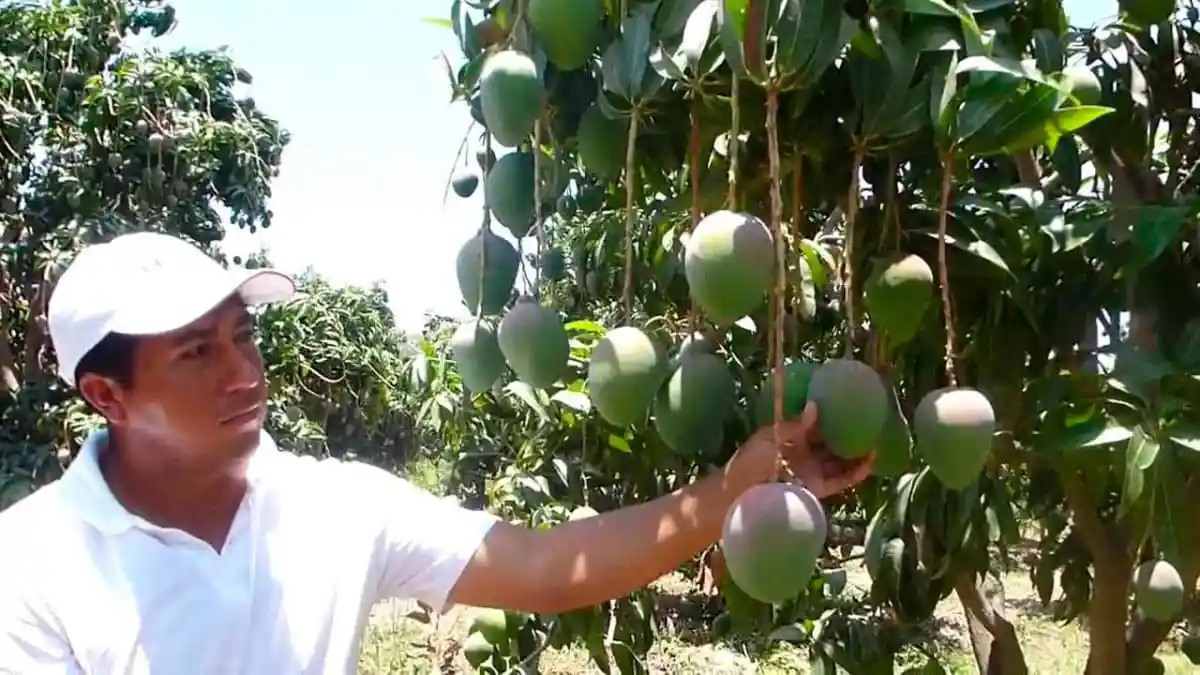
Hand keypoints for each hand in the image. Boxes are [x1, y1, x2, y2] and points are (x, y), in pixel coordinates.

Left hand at [740, 402, 873, 499]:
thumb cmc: (747, 464)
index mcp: (791, 437)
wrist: (737, 496)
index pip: (816, 422)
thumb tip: (815, 405)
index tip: (848, 401)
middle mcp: (805, 453)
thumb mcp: (769, 440)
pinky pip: (841, 479)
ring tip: (877, 439)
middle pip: (832, 440)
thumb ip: (795, 426)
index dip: (831, 413)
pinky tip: (870, 461)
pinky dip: (856, 472)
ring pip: (841, 460)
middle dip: (849, 431)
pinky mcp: (817, 489)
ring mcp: (812, 471)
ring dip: (858, 452)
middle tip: (871, 419)